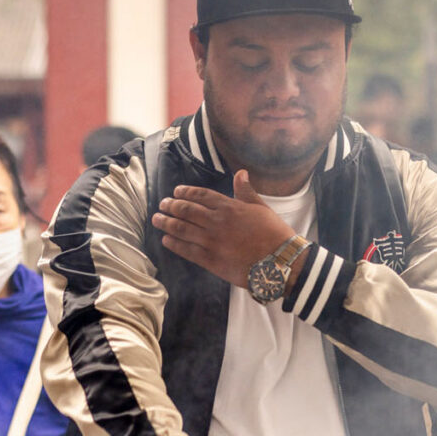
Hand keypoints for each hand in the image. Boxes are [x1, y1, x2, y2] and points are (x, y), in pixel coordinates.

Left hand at [152, 170, 294, 288]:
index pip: (201, 195)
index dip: (186, 192)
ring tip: (157, 219)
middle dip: (171, 206)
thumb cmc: (274, 234)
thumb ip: (246, 191)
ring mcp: (211, 241)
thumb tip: (241, 173)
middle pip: (186, 210)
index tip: (176, 191)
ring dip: (166, 223)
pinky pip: (186, 250)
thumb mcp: (261, 207)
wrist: (279, 262)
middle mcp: (217, 222)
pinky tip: (166, 239)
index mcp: (229, 207)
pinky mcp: (210, 260)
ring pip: (182, 229)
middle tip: (162, 204)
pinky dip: (174, 243)